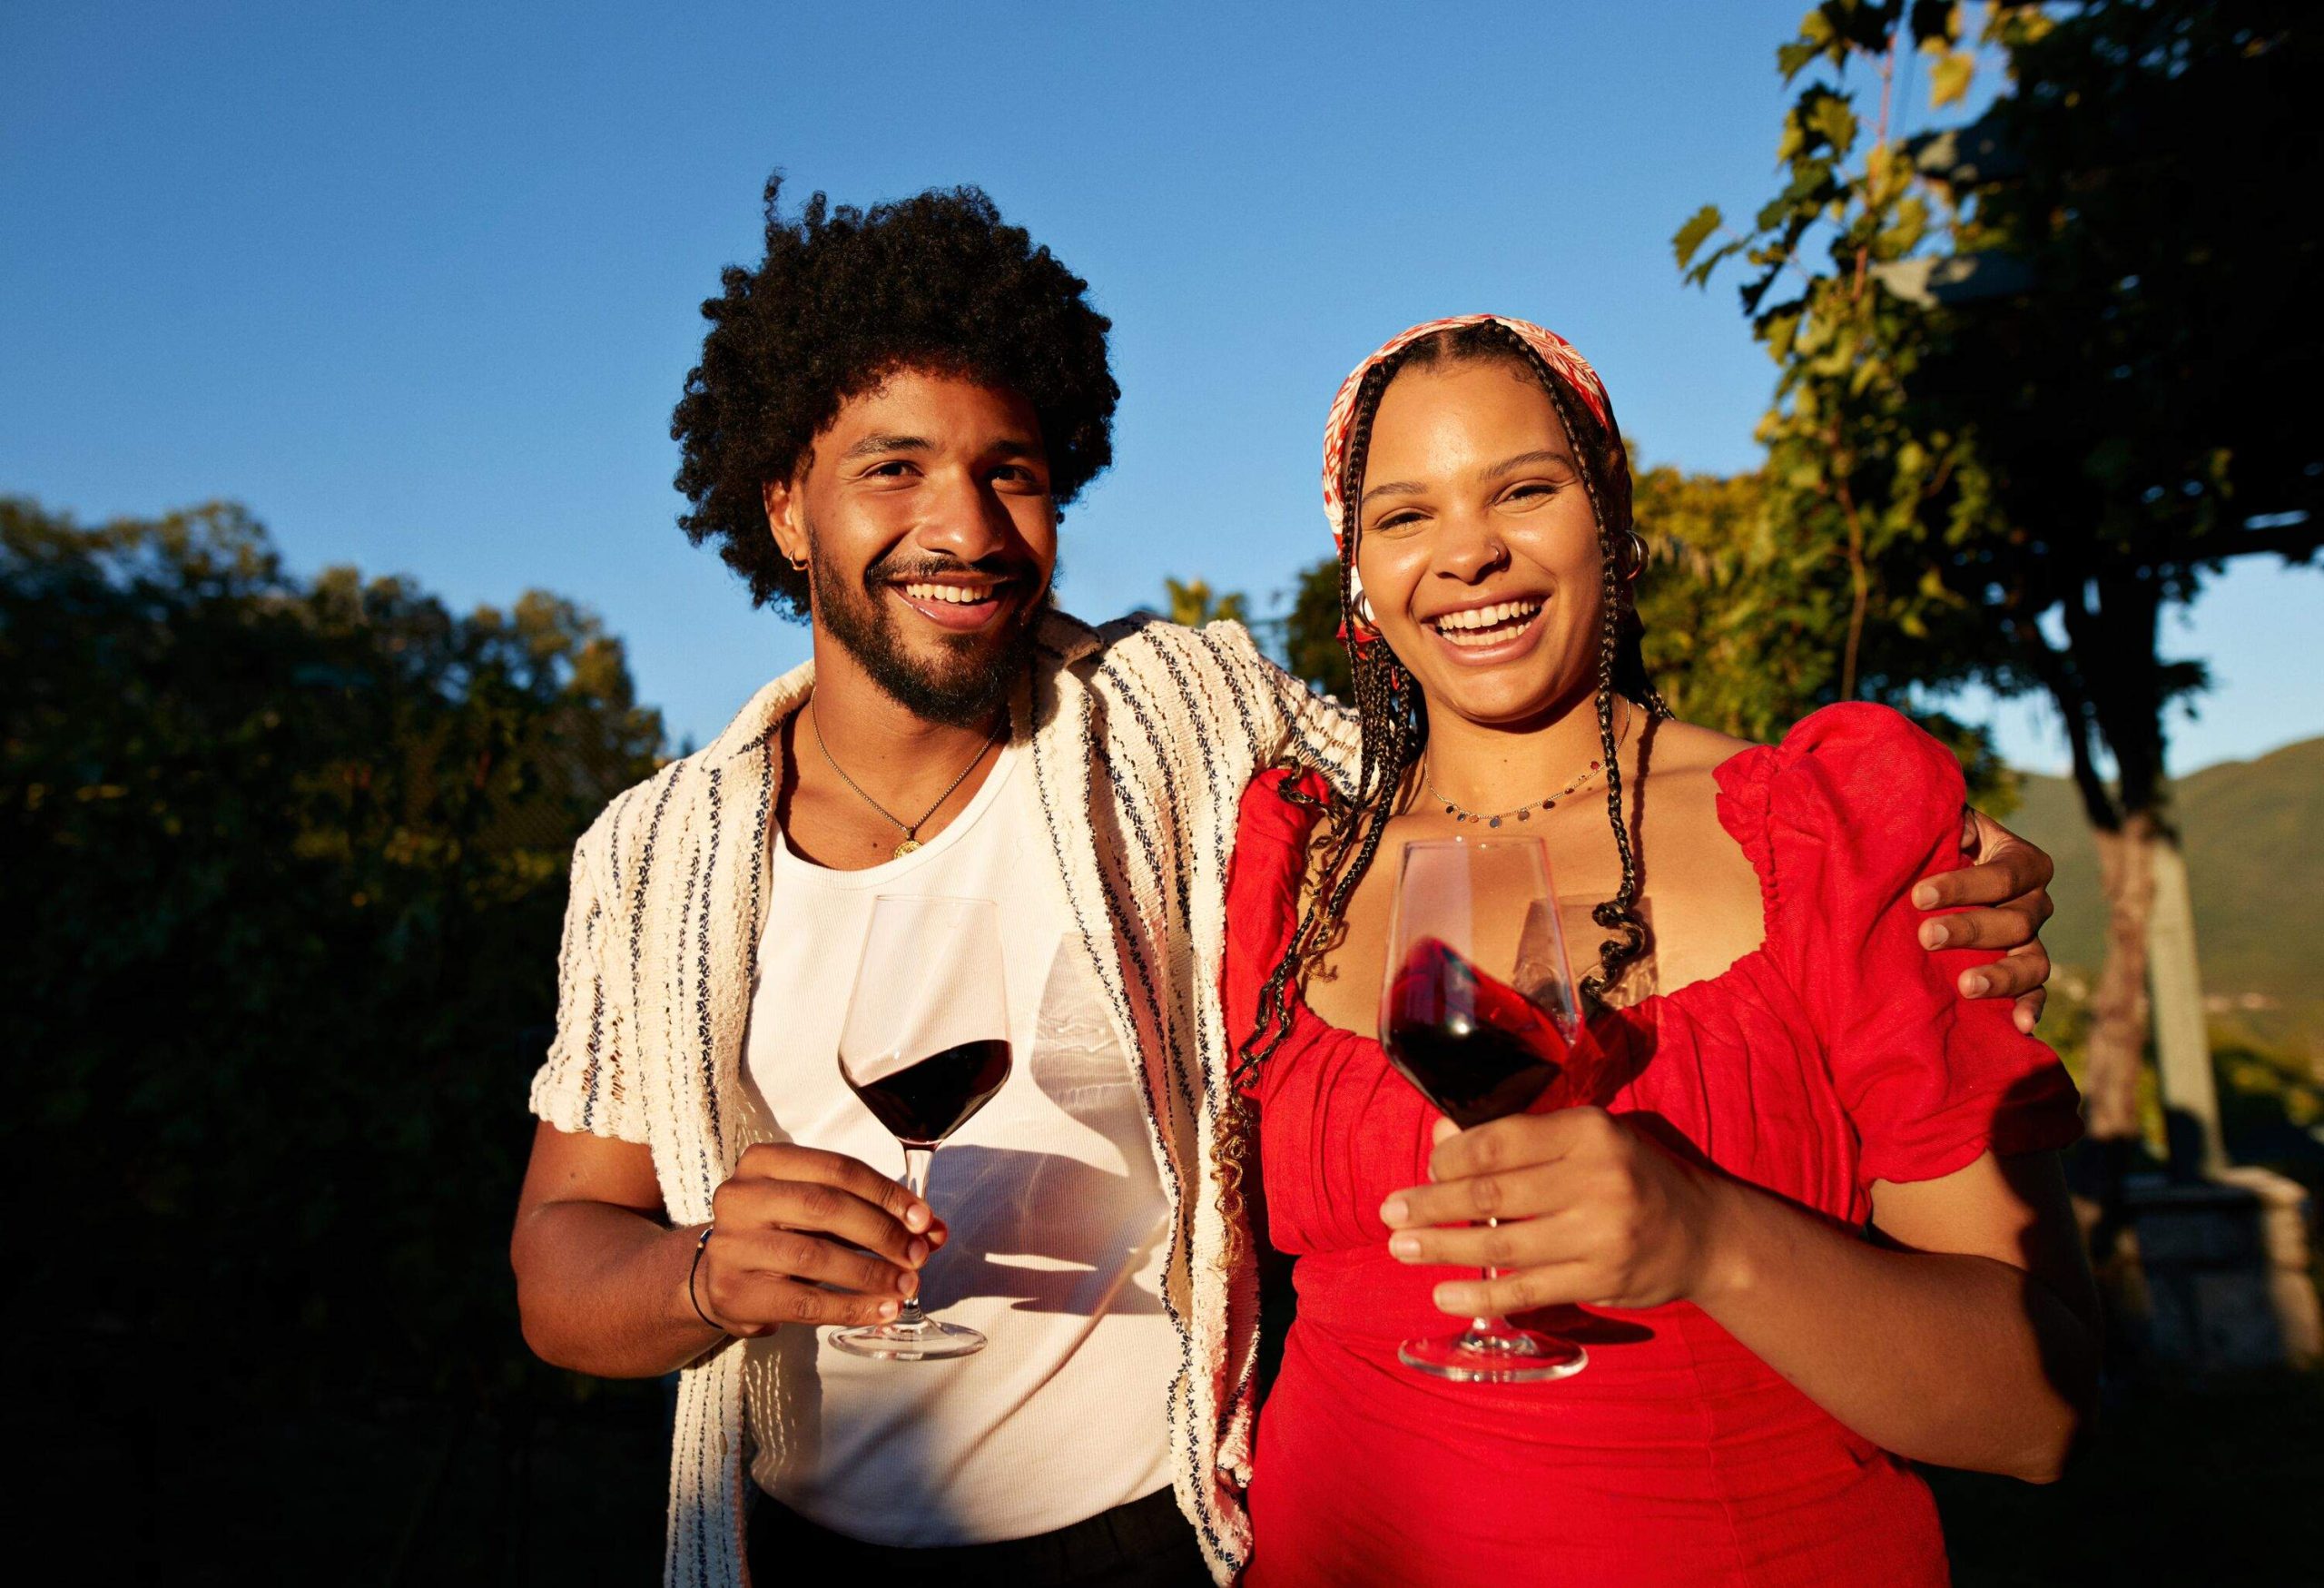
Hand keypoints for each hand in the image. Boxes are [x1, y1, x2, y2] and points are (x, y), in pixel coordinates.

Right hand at [690, 1143, 947, 1335]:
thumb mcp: (820, 1213)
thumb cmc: (780, 1235)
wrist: (717, 1279)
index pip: (837, 1169)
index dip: (886, 1193)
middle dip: (882, 1231)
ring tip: (906, 1285)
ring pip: (815, 1255)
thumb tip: (935, 1231)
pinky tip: (881, 1310)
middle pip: (826, 1206)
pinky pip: (803, 1301)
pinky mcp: (735, 1292)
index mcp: (764, 1162)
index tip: (922, 1218)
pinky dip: (850, 1307)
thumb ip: (874, 1215)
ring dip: (871, 1272)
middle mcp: (741, 1197)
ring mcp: (732, 1245)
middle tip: (919, 1254)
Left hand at [1380, 1111, 1728, 1317]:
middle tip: (1390, 1213)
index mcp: (1587, 1131)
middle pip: (1492, 1195)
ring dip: (1442, 1249)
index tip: (1424, 1168)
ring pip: (1502, 1245)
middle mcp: (1595, 1179)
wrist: (1705, 1234)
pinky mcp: (1601, 1279)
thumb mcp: (1583, 1141)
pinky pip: (1526, 1290)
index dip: (1451, 1158)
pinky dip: (1479, 1294)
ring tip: (1402, 1248)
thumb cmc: (1630, 1176)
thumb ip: (1518, 1140)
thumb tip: (1441, 1139)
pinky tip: (1443, 1292)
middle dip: (1431, 1204)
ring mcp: (1600, 1234)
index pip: (1499, 1141)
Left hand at [1913, 808, 2056, 1032]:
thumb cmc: (1938, 846)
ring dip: (2001, 976)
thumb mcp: (1943, 825)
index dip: (1964, 886)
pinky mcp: (2024, 974)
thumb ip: (1943, 820)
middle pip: (2017, 921)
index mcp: (2023, 861)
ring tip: (1966, 986)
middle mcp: (2035, 902)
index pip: (2003, 875)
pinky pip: (2036, 993)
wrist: (1939, 877)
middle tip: (1927, 936)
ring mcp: (2032, 941)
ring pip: (2033, 962)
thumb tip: (1937, 826)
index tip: (1919, 895)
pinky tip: (2020, 1027)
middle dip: (1971, 929)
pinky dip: (2032, 1009)